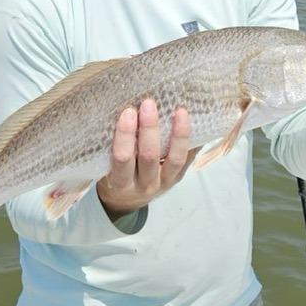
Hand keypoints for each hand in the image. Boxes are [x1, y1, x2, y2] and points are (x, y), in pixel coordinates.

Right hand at [96, 99, 197, 220]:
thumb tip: (126, 110)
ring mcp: (165, 182)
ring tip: (180, 111)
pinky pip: (188, 160)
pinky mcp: (178, 178)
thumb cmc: (114, 176)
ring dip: (179, 134)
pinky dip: (193, 142)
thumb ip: (114, 147)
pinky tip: (198, 124)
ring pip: (175, 159)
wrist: (127, 201)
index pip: (123, 159)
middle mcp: (145, 184)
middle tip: (149, 104)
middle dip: (150, 128)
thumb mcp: (107, 167)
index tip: (128, 113)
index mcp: (122, 182)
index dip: (125, 136)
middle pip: (150, 156)